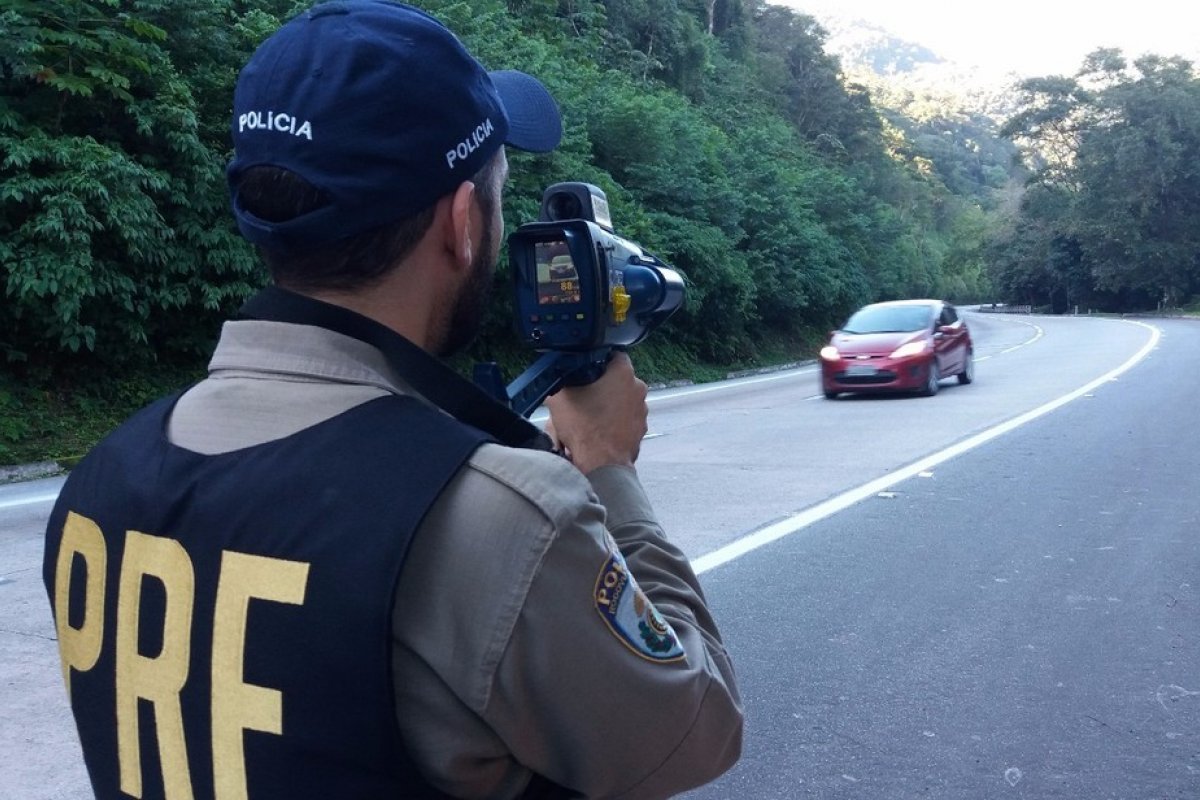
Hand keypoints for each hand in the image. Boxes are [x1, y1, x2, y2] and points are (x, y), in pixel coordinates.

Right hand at [544, 352, 647, 473]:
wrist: (600, 464)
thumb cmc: (584, 429)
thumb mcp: (560, 397)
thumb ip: (561, 379)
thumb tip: (559, 375)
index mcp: (623, 372)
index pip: (612, 354)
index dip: (596, 361)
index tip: (585, 370)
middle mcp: (637, 388)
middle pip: (616, 379)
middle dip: (600, 386)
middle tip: (582, 397)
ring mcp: (641, 410)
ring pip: (620, 401)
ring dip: (607, 405)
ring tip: (588, 417)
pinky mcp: (640, 429)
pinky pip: (624, 420)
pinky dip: (613, 423)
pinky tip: (598, 430)